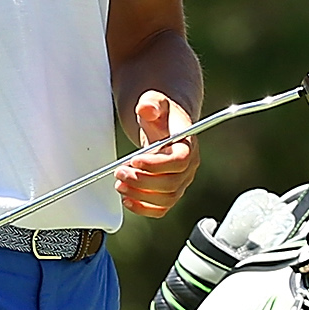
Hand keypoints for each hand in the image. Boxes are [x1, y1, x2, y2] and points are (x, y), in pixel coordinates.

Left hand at [117, 89, 198, 217]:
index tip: (135, 160)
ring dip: (140, 195)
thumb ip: (151, 103)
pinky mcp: (169, 191)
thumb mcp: (156, 101)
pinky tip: (128, 200)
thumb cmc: (161, 114)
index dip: (157, 164)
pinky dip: (144, 208)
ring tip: (120, 184)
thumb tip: (147, 109)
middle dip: (142, 181)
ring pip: (166, 199)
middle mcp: (188, 166)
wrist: (164, 124)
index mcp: (187, 144)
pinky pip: (161, 208)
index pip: (179, 161)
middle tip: (120, 172)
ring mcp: (180, 181)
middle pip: (171, 183)